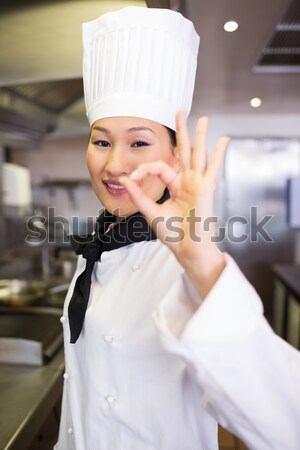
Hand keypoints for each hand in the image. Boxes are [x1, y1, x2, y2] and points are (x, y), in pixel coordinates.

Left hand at [120, 111, 229, 297]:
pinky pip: (213, 168)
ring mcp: (198, 184)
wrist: (187, 249)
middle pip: (183, 152)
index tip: (130, 178)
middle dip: (181, 132)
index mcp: (176, 187)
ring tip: (202, 119)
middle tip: (179, 111)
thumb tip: (125, 179)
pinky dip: (219, 153)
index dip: (143, 169)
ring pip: (198, 155)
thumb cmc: (173, 235)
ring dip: (200, 136)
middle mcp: (188, 182)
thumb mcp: (151, 212)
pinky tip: (224, 139)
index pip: (159, 168)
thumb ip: (139, 195)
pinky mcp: (205, 188)